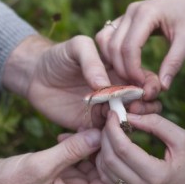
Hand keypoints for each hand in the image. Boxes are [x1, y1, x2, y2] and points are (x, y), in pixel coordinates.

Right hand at [0, 128, 113, 183]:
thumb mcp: (41, 166)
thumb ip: (70, 151)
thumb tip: (98, 135)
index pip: (112, 182)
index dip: (116, 159)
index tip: (115, 133)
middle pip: (105, 170)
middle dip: (106, 147)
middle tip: (106, 122)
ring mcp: (67, 182)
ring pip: (91, 161)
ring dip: (90, 142)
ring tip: (89, 122)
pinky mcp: (58, 171)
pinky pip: (75, 157)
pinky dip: (75, 144)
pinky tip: (66, 132)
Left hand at [3, 34, 161, 130]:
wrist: (34, 76)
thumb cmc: (58, 56)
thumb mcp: (76, 47)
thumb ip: (92, 59)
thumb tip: (104, 84)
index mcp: (121, 71)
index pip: (146, 81)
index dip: (150, 87)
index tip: (144, 92)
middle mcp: (118, 93)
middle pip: (144, 106)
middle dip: (144, 109)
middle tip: (131, 109)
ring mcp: (106, 111)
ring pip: (127, 124)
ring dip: (123, 125)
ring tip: (109, 120)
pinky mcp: (90, 127)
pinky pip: (104, 136)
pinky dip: (103, 136)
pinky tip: (91, 129)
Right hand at [95, 0, 184, 89]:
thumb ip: (174, 62)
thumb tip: (162, 87)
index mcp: (146, 13)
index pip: (129, 47)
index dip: (133, 70)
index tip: (144, 85)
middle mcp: (130, 12)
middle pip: (114, 47)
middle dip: (123, 70)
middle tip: (137, 87)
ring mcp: (124, 14)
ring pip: (105, 42)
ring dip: (113, 63)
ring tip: (131, 79)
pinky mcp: (123, 20)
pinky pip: (107, 38)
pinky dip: (110, 55)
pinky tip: (124, 68)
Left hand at [95, 112, 184, 183]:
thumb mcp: (183, 138)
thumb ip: (157, 124)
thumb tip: (130, 116)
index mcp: (156, 175)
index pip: (123, 148)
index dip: (113, 128)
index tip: (114, 112)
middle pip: (110, 159)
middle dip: (105, 135)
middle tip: (110, 120)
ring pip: (105, 171)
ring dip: (102, 148)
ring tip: (110, 131)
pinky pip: (109, 179)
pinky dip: (105, 161)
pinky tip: (111, 147)